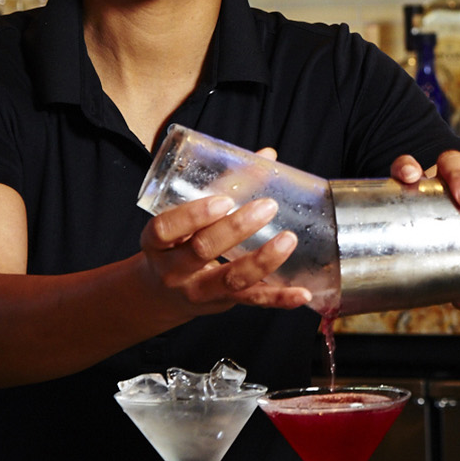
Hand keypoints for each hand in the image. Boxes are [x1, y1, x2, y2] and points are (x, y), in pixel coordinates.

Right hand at [137, 147, 310, 316]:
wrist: (162, 295)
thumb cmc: (176, 244)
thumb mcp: (183, 218)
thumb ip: (222, 186)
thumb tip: (266, 157)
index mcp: (157, 243)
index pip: (165, 229)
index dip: (193, 215)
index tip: (223, 201)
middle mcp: (174, 270)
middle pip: (202, 250)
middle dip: (236, 228)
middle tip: (267, 207)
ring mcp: (199, 291)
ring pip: (231, 279)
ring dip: (262, 260)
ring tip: (288, 239)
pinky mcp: (223, 303)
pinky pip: (253, 301)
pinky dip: (280, 298)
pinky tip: (302, 294)